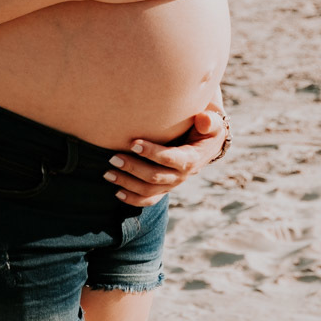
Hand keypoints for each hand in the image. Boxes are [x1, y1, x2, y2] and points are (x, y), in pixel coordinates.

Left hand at [102, 109, 228, 206]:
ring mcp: (172, 184)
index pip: (171, 159)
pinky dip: (133, 199)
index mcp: (192, 159)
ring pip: (149, 191)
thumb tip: (203, 119)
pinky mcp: (164, 188)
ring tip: (108, 173)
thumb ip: (209, 121)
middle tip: (112, 157)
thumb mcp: (213, 124)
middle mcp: (181, 176)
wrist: (207, 146)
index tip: (133, 144)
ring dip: (127, 183)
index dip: (152, 153)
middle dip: (133, 168)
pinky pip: (149, 200)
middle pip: (155, 177)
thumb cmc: (207, 130)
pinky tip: (117, 192)